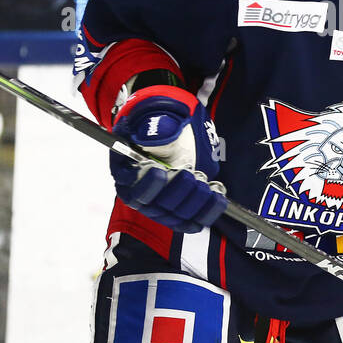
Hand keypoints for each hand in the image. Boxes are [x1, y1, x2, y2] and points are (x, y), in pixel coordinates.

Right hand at [110, 87, 227, 232]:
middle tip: (191, 174)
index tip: (160, 170)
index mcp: (125, 170)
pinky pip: (189, 222)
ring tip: (206, 184)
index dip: (145, 182)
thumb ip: (154, 127)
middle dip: (176, 191)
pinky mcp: (176, 215)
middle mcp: (138, 193)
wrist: (176, 136)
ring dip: (193, 202)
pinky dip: (205, 213)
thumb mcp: (156, 120)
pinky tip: (216, 198)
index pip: (130, 184)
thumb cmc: (161, 127)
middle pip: (154, 204)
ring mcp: (157, 208)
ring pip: (173, 216)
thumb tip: (155, 133)